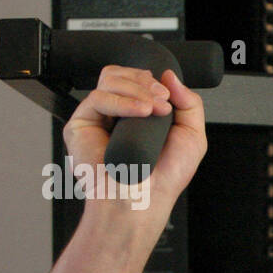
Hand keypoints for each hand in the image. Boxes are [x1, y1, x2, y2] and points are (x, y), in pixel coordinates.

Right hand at [62, 65, 207, 222]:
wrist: (144, 200)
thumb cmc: (165, 177)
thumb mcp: (192, 136)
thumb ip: (189, 103)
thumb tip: (170, 76)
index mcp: (137, 115)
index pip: (135, 79)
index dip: (150, 79)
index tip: (167, 95)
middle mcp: (116, 115)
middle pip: (120, 73)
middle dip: (145, 81)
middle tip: (161, 100)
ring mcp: (97, 118)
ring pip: (109, 79)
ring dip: (137, 90)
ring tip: (153, 110)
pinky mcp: (80, 125)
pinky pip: (98, 98)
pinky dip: (122, 101)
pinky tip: (139, 113)